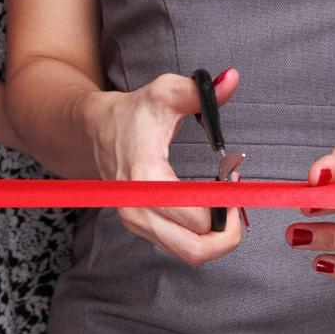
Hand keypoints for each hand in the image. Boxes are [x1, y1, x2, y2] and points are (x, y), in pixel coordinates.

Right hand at [80, 68, 244, 265]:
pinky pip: (184, 248)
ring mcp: (139, 224)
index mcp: (146, 179)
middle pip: (197, 249)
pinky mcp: (145, 230)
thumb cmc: (134, 113)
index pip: (197, 217)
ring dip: (219, 237)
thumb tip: (231, 79)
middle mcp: (139, 209)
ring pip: (192, 255)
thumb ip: (199, 90)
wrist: (97, 131)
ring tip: (226, 205)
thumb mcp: (165, 92)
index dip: (226, 204)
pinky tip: (211, 209)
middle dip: (229, 231)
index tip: (233, 179)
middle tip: (237, 202)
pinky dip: (205, 236)